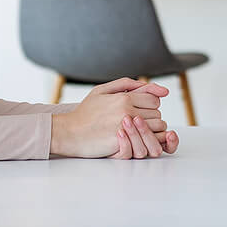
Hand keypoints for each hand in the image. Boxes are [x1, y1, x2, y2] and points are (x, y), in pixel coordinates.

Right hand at [50, 78, 174, 158]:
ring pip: (156, 128)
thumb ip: (127, 84)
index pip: (154, 100)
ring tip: (137, 131)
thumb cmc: (85, 112)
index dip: (150, 105)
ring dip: (150, 130)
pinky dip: (144, 141)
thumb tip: (156, 88)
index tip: (140, 110)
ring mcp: (125, 127)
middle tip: (138, 121)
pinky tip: (133, 140)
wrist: (69, 132)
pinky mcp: (123, 142)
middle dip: (151, 117)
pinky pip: (146, 142)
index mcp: (123, 97)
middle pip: (157, 114)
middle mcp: (126, 111)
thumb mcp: (102, 90)